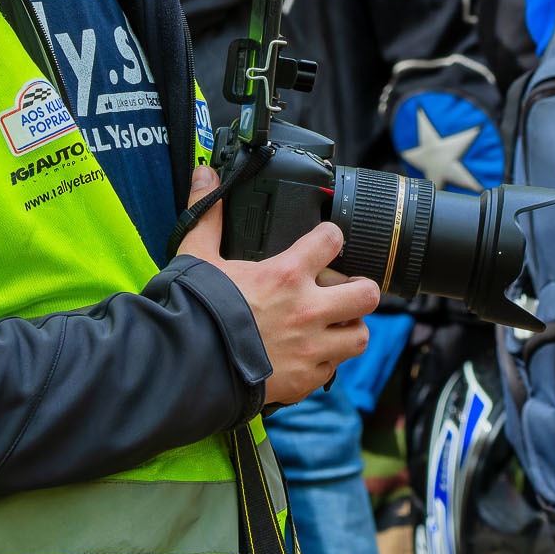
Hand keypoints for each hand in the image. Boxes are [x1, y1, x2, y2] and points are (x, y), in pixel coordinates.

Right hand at [179, 166, 377, 405]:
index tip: (326, 242)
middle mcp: (306, 310)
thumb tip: (202, 172)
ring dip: (349, 328)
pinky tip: (308, 356)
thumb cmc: (194, 310)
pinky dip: (325, 362)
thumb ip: (206, 214)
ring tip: (333, 324)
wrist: (187, 367)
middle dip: (360, 288)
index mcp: (285, 274)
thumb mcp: (197, 256)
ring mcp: (310, 348)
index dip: (331, 237)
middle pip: (367, 292)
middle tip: (345, 289)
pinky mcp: (304, 380)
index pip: (333, 239)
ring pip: (360, 335)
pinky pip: (333, 369)